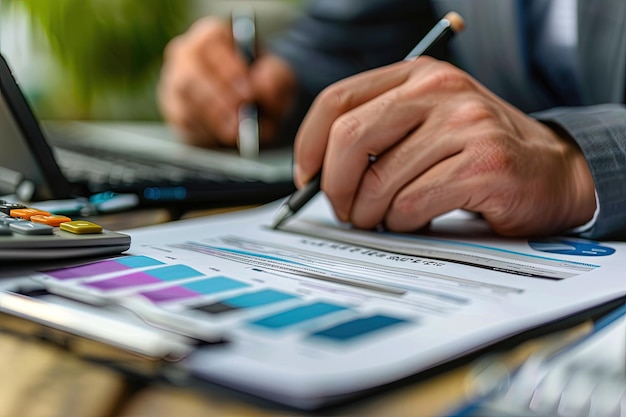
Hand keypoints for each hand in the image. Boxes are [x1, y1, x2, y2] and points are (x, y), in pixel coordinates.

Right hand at [157, 17, 296, 146]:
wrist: (254, 108)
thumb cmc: (263, 84)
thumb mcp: (279, 77)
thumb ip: (275, 77)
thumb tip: (260, 85)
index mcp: (213, 34)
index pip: (211, 41)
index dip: (229, 68)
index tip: (249, 92)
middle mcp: (186, 53)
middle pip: (191, 73)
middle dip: (218, 98)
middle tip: (241, 117)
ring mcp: (174, 81)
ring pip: (185, 99)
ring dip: (213, 117)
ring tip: (237, 130)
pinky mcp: (174, 109)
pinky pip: (183, 119)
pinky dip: (205, 129)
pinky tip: (225, 134)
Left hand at [294, 57, 596, 235]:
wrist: (554, 170)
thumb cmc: (477, 151)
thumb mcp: (426, 124)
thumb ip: (376, 135)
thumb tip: (317, 173)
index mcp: (416, 76)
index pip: (337, 100)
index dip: (308, 144)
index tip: (306, 178)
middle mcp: (439, 91)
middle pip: (350, 137)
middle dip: (334, 186)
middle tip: (343, 209)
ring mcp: (464, 125)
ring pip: (379, 181)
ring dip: (371, 213)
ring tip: (386, 218)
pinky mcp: (483, 164)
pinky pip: (412, 204)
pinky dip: (404, 223)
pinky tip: (418, 220)